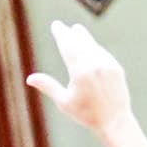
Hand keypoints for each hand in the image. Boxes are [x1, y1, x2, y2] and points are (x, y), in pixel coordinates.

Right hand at [28, 20, 131, 134]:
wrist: (115, 122)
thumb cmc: (87, 114)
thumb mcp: (64, 102)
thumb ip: (48, 86)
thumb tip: (29, 78)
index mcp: (80, 71)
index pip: (68, 46)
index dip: (61, 34)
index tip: (56, 25)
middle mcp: (94, 64)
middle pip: (81, 42)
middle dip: (72, 33)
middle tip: (66, 27)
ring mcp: (107, 65)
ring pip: (93, 46)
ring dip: (84, 38)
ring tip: (78, 30)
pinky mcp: (117, 68)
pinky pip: (103, 54)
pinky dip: (95, 49)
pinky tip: (91, 47)